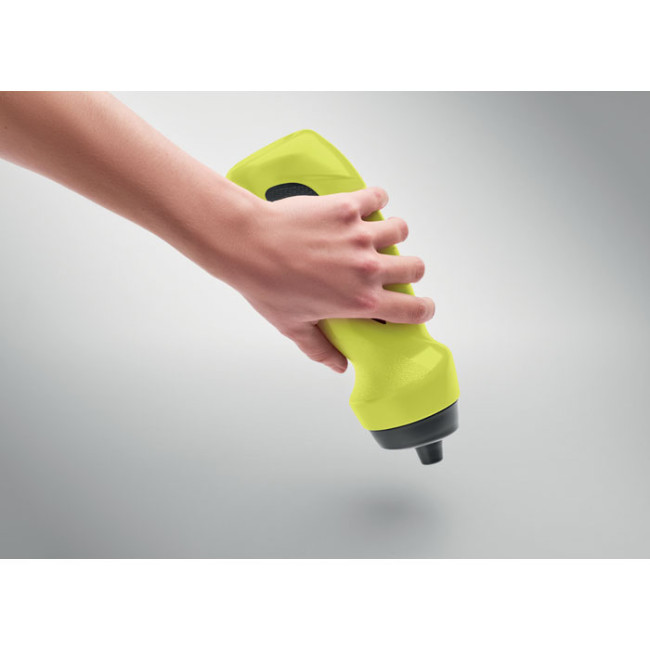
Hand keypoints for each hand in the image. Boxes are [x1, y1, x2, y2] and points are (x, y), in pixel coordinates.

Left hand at [225, 187, 434, 372]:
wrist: (247, 244)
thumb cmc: (266, 285)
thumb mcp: (294, 327)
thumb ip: (320, 349)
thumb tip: (338, 365)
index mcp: (359, 301)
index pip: (413, 310)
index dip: (424, 309)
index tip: (422, 306)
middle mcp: (367, 269)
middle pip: (415, 266)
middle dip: (409, 270)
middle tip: (391, 269)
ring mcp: (359, 236)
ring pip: (400, 230)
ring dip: (391, 235)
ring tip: (373, 236)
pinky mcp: (347, 208)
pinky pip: (377, 197)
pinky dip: (375, 200)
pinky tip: (363, 207)